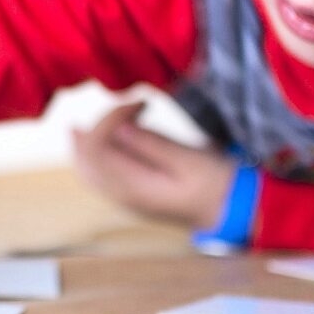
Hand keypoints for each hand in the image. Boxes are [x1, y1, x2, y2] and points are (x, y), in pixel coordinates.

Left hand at [70, 101, 237, 229]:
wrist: (229, 210)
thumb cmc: (215, 184)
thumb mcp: (189, 160)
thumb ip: (152, 144)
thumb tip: (118, 127)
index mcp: (135, 188)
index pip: (98, 149)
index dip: (110, 118)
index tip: (141, 103)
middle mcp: (122, 196)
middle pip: (85, 157)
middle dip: (101, 124)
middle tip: (132, 106)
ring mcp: (123, 197)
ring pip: (88, 165)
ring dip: (100, 134)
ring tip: (127, 113)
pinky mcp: (129, 193)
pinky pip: (99, 172)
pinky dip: (102, 147)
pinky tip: (119, 131)